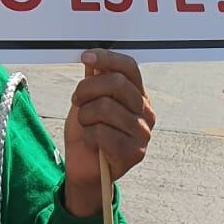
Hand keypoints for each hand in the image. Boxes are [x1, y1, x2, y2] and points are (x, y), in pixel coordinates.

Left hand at [62, 50, 155, 217]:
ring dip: (85, 116)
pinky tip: (92, 141)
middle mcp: (146, 111)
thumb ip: (94, 79)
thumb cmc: (89, 131)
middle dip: (87, 89)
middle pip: (115, 83)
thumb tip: (93, 56)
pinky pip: (102, 133)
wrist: (85, 167)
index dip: (107, 58)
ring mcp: (143, 133)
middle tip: (77, 99)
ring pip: (105, 108)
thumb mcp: (89, 100)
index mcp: (138, 95)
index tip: (86, 56)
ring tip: (86, 124)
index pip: (129, 67)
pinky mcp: (135, 152)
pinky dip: (88, 135)